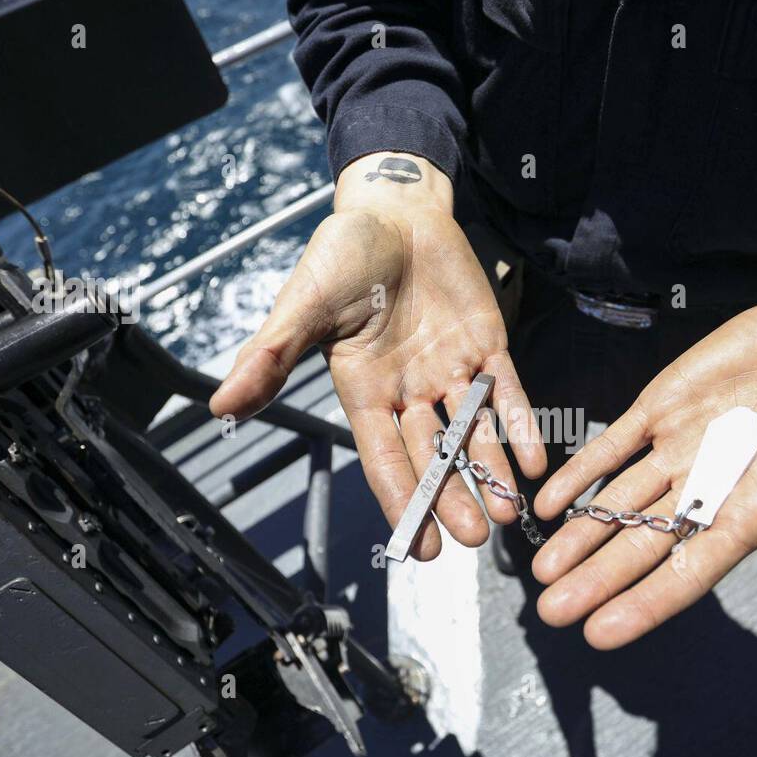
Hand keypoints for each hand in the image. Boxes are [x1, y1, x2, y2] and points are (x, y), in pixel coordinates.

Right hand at [210, 153, 545, 559]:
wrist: (393, 208)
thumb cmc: (341, 254)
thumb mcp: (303, 305)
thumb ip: (270, 357)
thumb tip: (218, 405)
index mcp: (364, 392)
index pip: (384, 458)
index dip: (403, 502)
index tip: (420, 548)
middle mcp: (410, 392)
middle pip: (434, 456)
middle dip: (453, 496)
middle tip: (473, 537)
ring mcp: (451, 371)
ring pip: (474, 432)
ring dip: (492, 471)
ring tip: (509, 511)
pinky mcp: (487, 345)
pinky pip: (508, 391)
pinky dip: (522, 423)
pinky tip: (537, 459)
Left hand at [532, 276, 756, 646]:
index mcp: (751, 513)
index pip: (691, 569)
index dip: (646, 602)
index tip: (600, 633)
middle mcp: (706, 489)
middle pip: (642, 544)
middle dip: (596, 578)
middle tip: (551, 612)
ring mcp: (680, 448)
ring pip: (620, 499)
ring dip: (581, 533)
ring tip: (542, 571)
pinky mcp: (663, 406)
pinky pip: (614, 443)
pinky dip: (583, 470)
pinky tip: (550, 502)